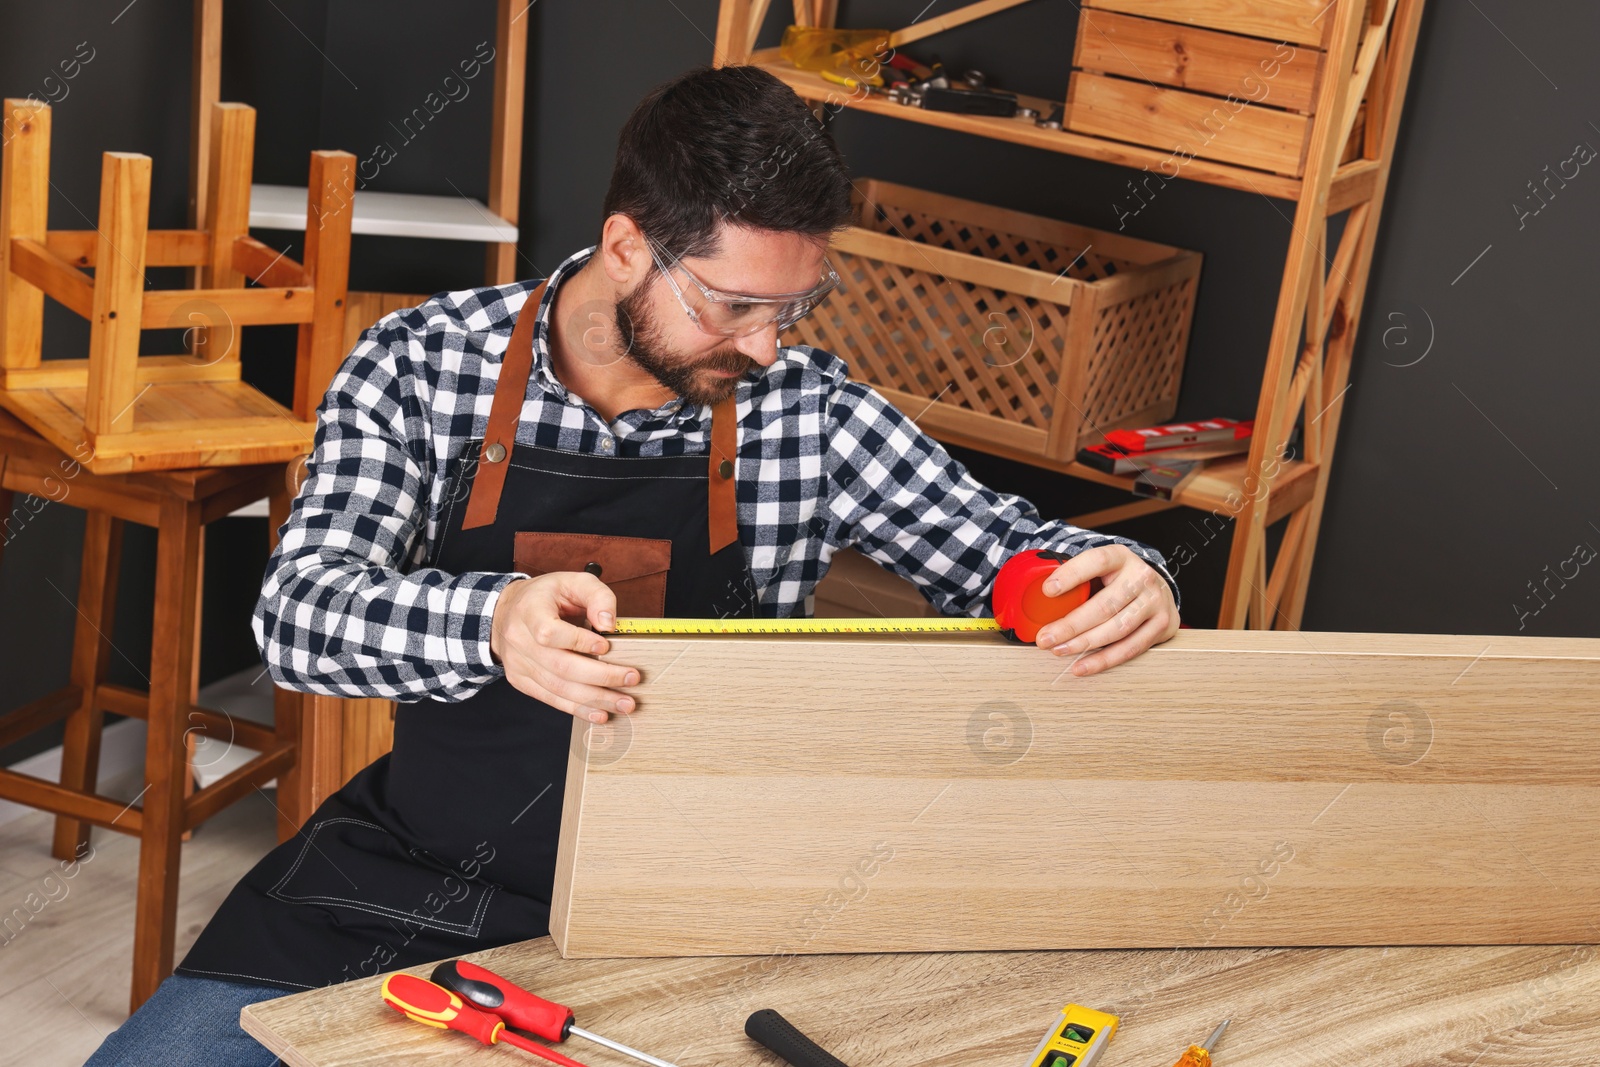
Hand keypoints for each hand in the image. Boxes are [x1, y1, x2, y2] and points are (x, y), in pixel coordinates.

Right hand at [488, 573, 639, 722]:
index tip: (606, 645)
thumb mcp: (573, 581)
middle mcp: (519, 639)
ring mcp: (518, 664)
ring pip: (558, 688)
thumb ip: (597, 596)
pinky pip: (551, 699)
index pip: (549, 633)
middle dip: (601, 676)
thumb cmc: (546, 596)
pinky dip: (578, 709)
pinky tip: (600, 713)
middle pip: (560, 666)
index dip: (579, 642)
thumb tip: (609, 624)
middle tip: (631, 679)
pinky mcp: (522, 681)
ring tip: (624, 703)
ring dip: (595, 699)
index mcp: (529, 611)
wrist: (507, 612)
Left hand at [1032, 544, 1179, 675]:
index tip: (1047, 590)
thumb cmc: (1118, 581)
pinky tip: (1081, 666)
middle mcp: (1142, 576)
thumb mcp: (1100, 571)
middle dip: (1070, 625)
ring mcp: (1155, 602)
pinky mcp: (1163, 625)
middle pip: (1104, 605)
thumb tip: (1034, 598)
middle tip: (1045, 638)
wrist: (1159, 590)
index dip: (1072, 575)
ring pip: (1116, 629)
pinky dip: (1103, 660)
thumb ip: (1077, 581)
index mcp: (1121, 557)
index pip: (1096, 561)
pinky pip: (1130, 648)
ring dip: (1084, 644)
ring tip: (1058, 650)